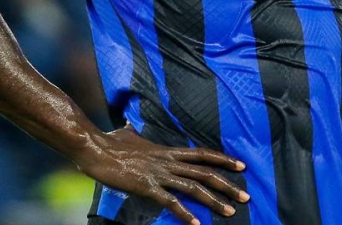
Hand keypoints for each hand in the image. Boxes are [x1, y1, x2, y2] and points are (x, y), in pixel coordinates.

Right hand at [75, 126, 249, 224]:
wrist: (94, 147)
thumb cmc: (109, 141)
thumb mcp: (127, 134)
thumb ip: (134, 133)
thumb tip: (129, 126)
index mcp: (166, 151)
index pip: (202, 154)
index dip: (222, 159)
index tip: (241, 166)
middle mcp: (167, 161)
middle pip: (204, 172)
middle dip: (227, 184)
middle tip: (247, 195)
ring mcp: (158, 174)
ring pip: (193, 187)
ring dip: (214, 200)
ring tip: (231, 211)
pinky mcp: (146, 187)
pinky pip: (170, 201)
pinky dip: (185, 213)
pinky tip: (196, 224)